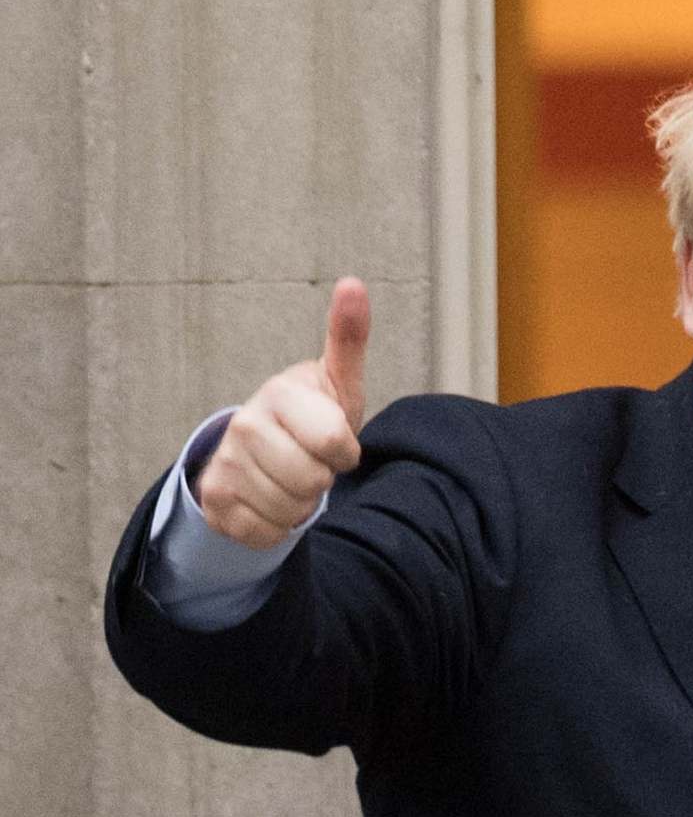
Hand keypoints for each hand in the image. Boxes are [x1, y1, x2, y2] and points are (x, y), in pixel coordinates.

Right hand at [197, 277, 370, 548]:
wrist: (261, 452)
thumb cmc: (310, 416)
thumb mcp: (336, 382)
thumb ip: (347, 339)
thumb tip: (354, 284)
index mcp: (279, 394)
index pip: (333, 445)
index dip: (344, 451)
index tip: (334, 439)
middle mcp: (243, 426)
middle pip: (312, 482)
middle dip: (322, 478)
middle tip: (310, 460)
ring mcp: (224, 464)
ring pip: (290, 510)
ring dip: (300, 504)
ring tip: (290, 477)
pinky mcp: (214, 502)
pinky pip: (266, 533)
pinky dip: (277, 526)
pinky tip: (269, 499)